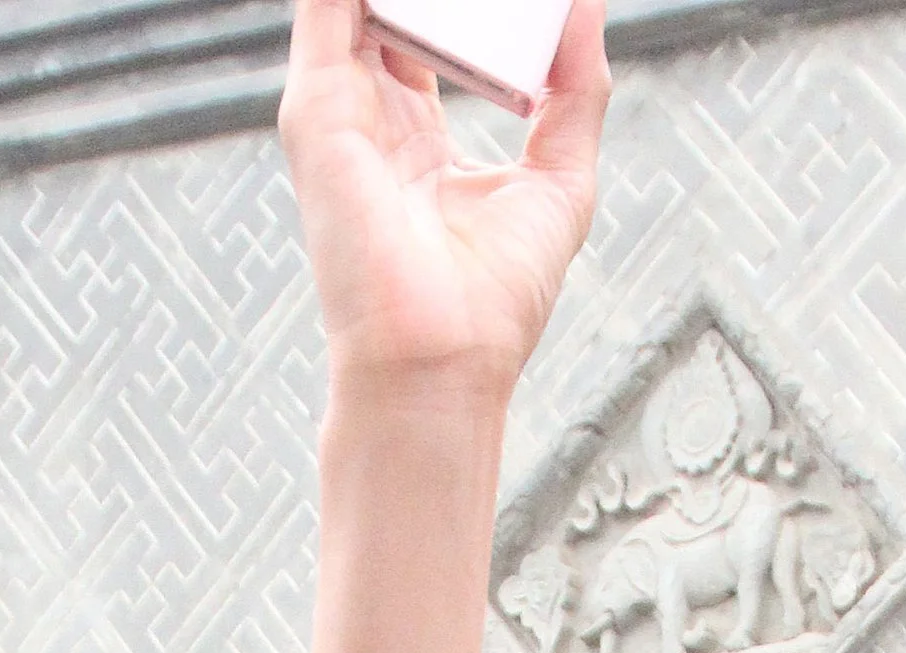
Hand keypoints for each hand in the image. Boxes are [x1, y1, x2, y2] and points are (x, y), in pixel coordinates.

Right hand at [280, 0, 607, 393]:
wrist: (441, 364)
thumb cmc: (493, 302)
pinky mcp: (316, 108)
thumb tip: (589, 1)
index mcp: (413, 138)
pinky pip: (331, 1)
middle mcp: (365, 118)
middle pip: (389, 2)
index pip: (426, 30)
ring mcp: (334, 110)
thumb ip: (575, 88)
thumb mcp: (560, 178)